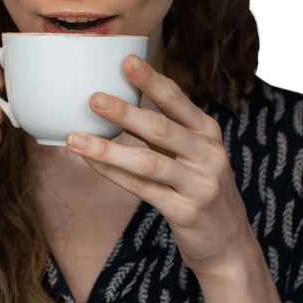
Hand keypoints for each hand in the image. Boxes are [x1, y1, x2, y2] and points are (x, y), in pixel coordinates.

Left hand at [66, 55, 256, 279]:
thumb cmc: (199, 187)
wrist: (228, 243)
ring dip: (107, 149)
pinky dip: (112, 174)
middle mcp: (209, 154)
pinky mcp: (186, 212)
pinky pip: (142, 189)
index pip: (177, 100)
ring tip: (75, 137)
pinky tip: (89, 162)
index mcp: (208, 133)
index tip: (126, 60)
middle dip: (125, 112)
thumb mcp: (194, 152)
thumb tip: (116, 100)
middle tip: (93, 98)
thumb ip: (165, 129)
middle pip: (161, 129)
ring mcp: (200, 185)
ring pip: (148, 162)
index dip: (151, 80)